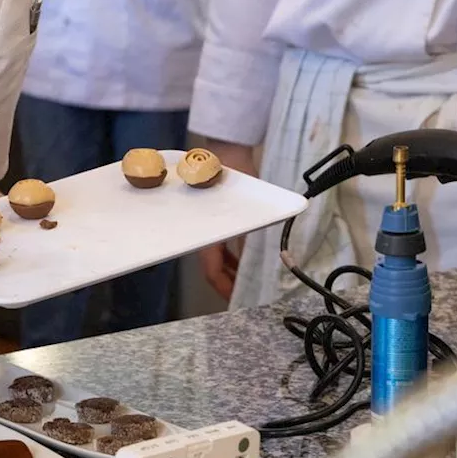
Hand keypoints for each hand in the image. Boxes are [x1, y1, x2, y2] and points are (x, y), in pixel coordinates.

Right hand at [196, 139, 257, 301]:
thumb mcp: (243, 215)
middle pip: (213, 269)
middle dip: (227, 284)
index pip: (211, 273)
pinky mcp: (215, 220)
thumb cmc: (230, 184)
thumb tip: (253, 267)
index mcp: (206, 237)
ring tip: (247, 280)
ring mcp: (208, 229)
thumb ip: (246, 242)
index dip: (223, 289)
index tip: (236, 300)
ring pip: (216, 258)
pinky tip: (243, 260)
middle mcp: (203, 236)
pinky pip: (221, 246)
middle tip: (243, 294)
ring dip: (230, 270)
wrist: (224, 158)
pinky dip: (230, 256)